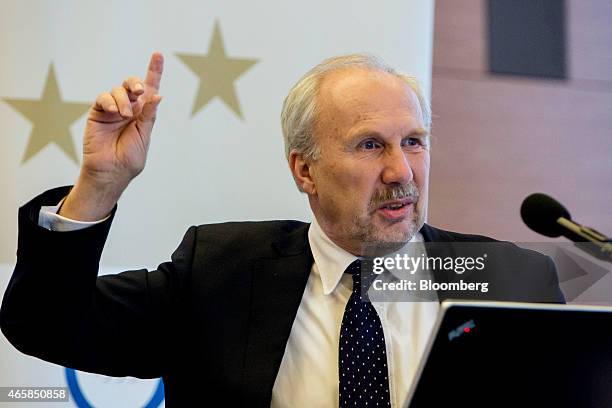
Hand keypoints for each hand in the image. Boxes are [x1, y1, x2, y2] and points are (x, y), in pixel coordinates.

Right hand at [60, 53, 163, 220]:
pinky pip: (103, 98)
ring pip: (118, 90)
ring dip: (123, 100)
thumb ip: (148, 115)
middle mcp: (128, 108)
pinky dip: (109, 101)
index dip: (154, 71)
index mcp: (143, 113)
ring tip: (124, 116)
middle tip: (139, 91)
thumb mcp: (144, 136)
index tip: (158, 55)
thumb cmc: (130, 158)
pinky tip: (114, 112)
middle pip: (132, 84)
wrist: (111, 171)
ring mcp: (113, 109)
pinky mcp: (98, 112)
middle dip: (136, 83)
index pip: (150, 89)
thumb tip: (157, 95)